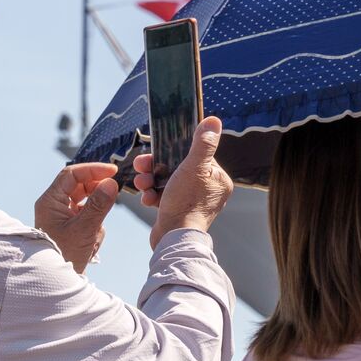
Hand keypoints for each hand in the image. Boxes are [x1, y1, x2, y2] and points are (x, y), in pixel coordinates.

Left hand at [35, 163, 118, 272]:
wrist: (55, 282)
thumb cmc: (64, 255)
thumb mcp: (85, 229)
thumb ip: (99, 205)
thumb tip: (111, 183)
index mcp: (50, 201)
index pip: (72, 175)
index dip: (93, 170)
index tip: (113, 171)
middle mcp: (54, 205)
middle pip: (80, 187)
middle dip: (97, 193)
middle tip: (114, 195)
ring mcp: (62, 216)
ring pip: (86, 203)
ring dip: (97, 215)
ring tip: (94, 234)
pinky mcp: (70, 226)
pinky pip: (87, 217)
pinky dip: (95, 227)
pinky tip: (91, 243)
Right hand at [134, 116, 233, 247]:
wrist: (173, 239)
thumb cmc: (186, 203)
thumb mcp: (194, 168)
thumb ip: (203, 144)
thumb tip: (213, 121)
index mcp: (218, 180)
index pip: (196, 156)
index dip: (174, 151)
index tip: (156, 151)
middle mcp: (209, 191)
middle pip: (178, 168)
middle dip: (156, 166)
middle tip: (141, 165)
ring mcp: (193, 202)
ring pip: (167, 182)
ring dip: (150, 180)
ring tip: (142, 183)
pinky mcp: (178, 212)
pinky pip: (163, 196)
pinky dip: (153, 195)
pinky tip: (147, 198)